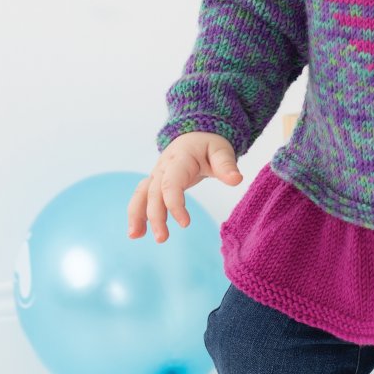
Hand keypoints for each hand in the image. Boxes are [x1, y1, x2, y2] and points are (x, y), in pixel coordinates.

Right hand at [127, 131, 242, 242]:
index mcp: (180, 158)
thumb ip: (226, 165)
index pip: (171, 183)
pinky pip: (141, 196)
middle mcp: (163, 166)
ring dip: (137, 214)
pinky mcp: (154, 181)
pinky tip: (137, 232)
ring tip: (136, 236)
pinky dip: (136, 212)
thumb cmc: (209, 144)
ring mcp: (156, 174)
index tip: (185, 224)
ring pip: (142, 193)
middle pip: (154, 192)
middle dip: (155, 216)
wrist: (196, 134)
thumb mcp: (221, 151)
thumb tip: (237, 180)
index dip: (174, 203)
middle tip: (162, 238)